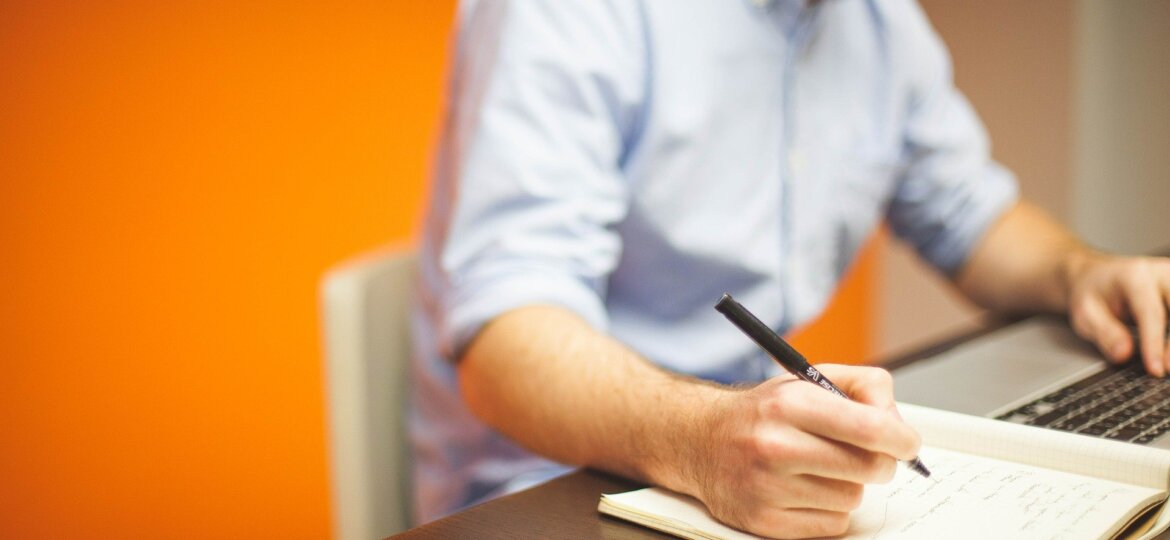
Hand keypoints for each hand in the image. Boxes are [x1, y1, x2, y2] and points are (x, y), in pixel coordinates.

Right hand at [688, 365, 920, 538]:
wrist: (701, 440)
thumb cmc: (764, 412)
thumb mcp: (808, 380)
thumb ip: (863, 387)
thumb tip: (898, 423)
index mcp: (789, 404)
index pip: (869, 428)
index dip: (902, 439)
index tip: (907, 443)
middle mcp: (775, 445)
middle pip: (869, 468)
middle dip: (879, 462)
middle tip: (867, 454)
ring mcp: (767, 487)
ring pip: (852, 498)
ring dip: (848, 485)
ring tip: (820, 468)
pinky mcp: (764, 521)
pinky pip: (832, 525)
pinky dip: (829, 510)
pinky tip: (806, 490)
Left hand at [1067, 253, 1169, 375]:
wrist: (1097, 276)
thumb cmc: (1092, 294)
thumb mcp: (1084, 313)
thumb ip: (1104, 333)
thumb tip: (1123, 354)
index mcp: (1134, 276)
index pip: (1151, 312)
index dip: (1155, 343)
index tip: (1155, 369)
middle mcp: (1161, 274)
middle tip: (1167, 369)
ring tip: (1169, 364)